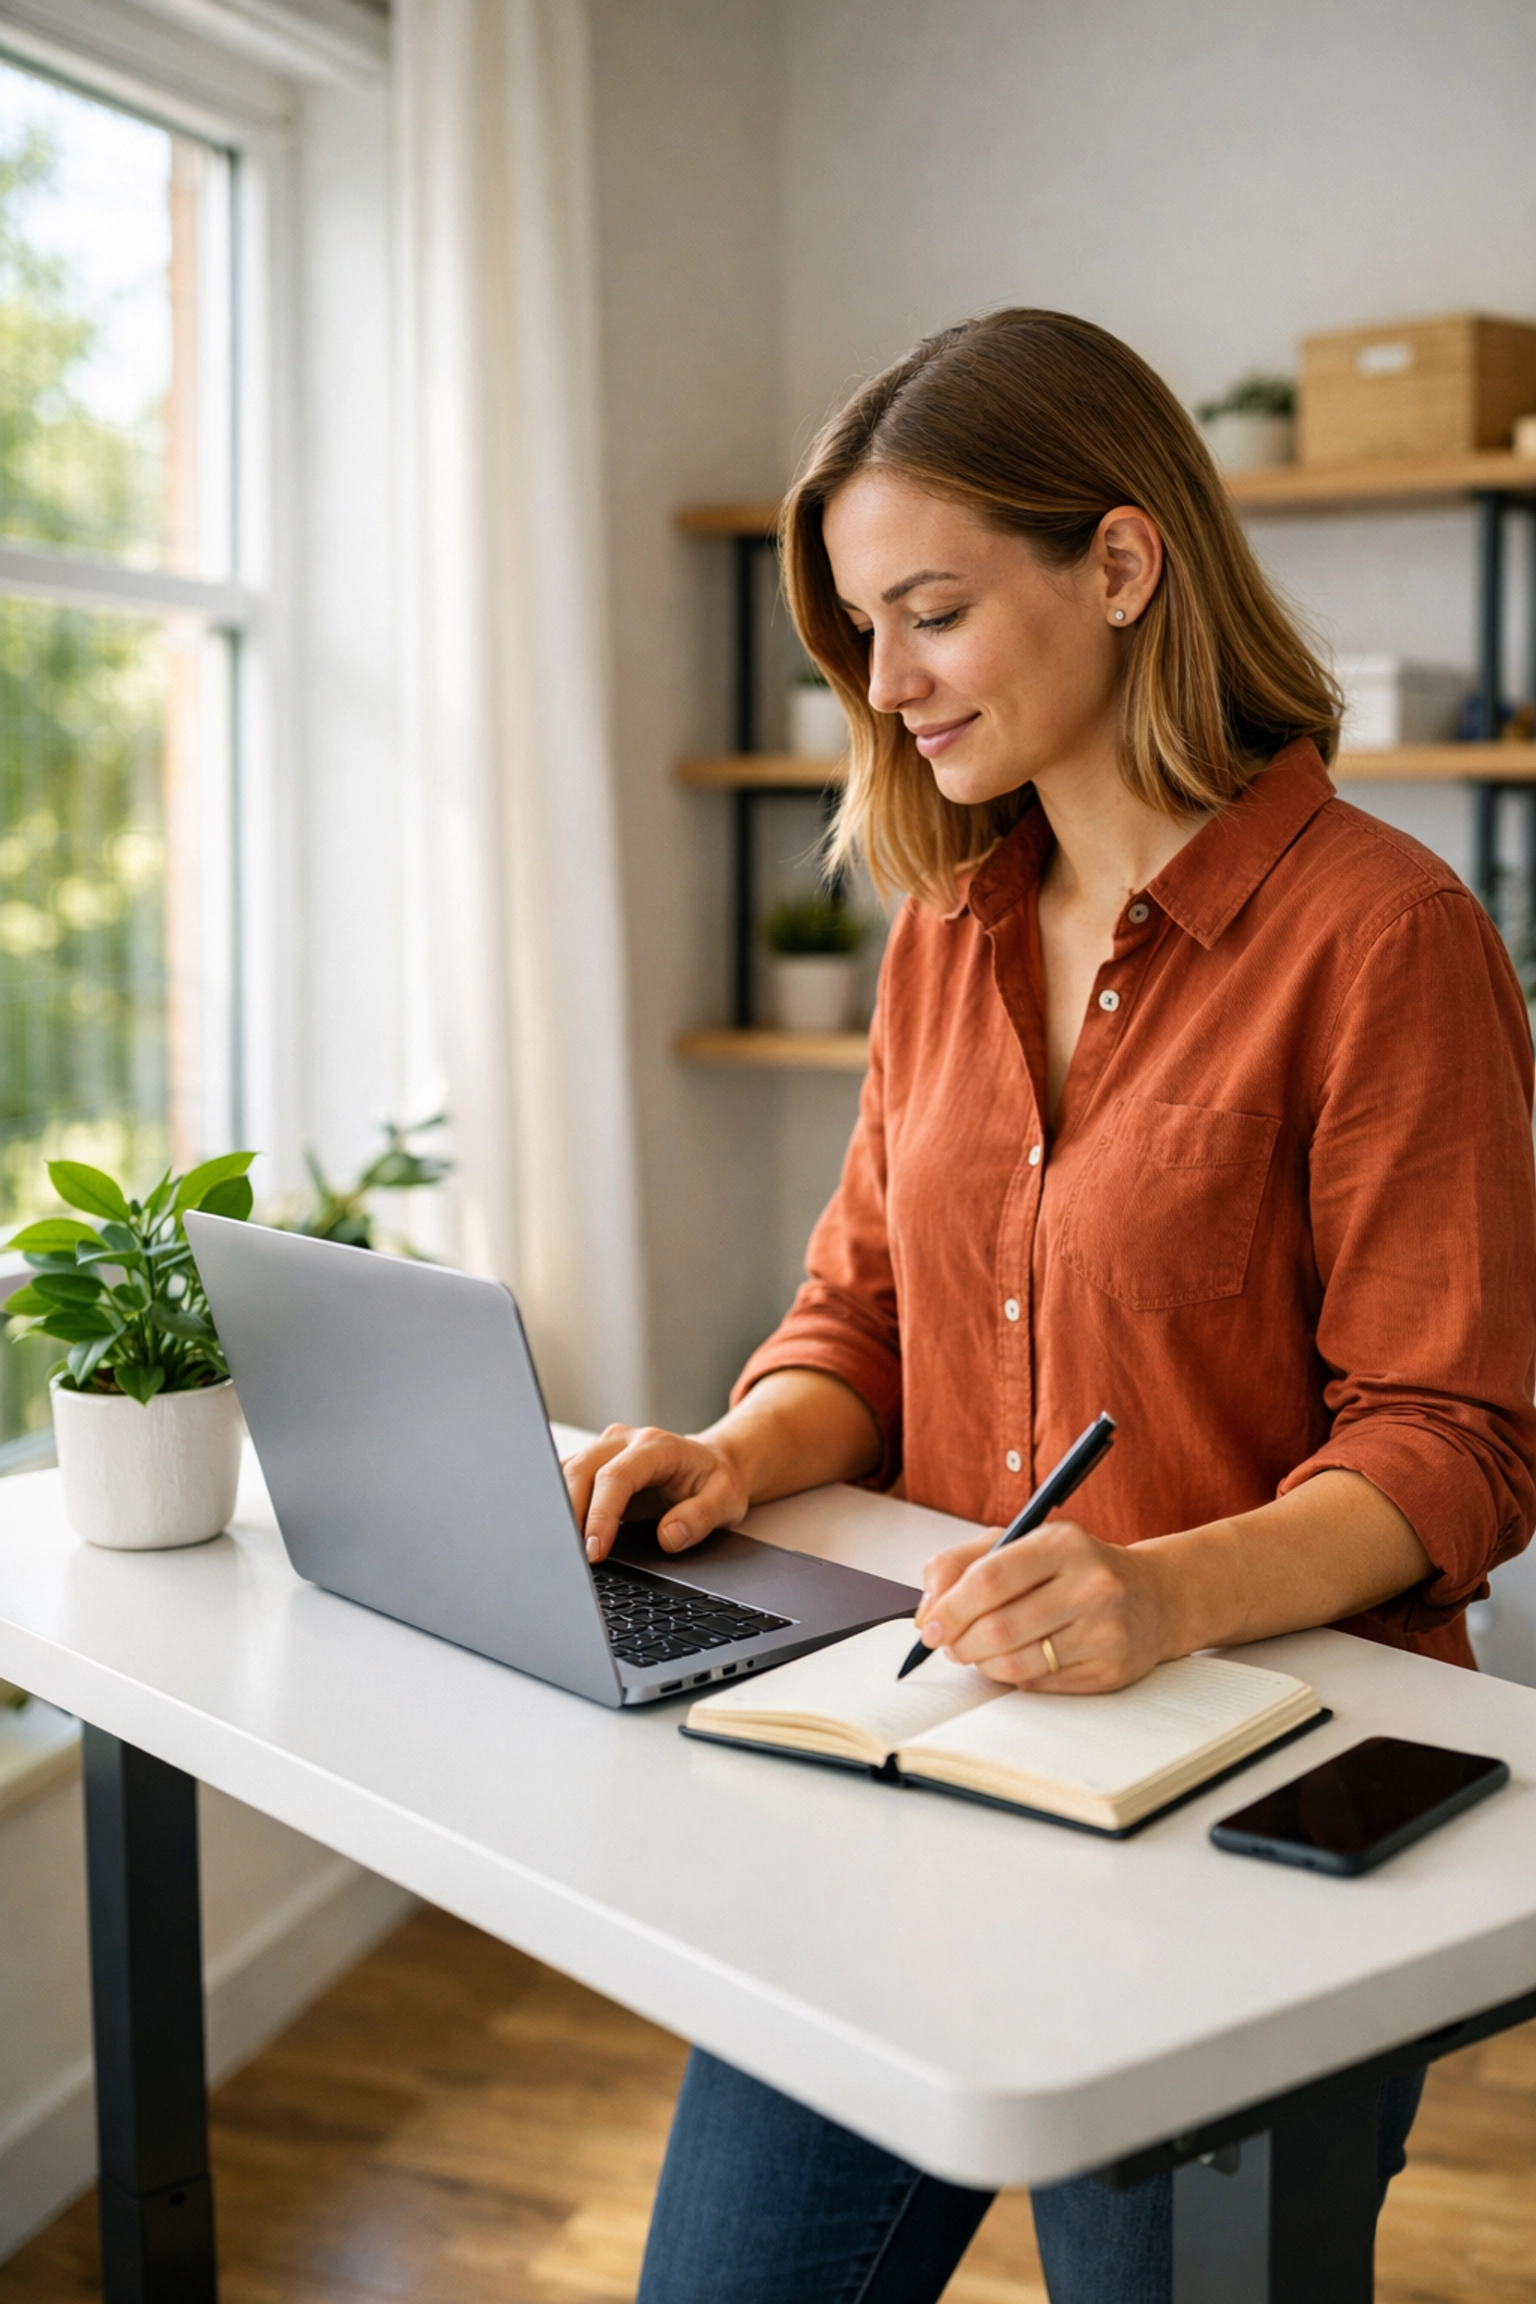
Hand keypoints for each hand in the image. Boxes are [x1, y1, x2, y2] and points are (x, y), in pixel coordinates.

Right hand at [562, 1424, 750, 1562]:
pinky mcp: (592, 1463)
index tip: (595, 1551)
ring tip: (561, 1551)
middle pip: (580, 1471)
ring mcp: (603, 1448)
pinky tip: (560, 1535)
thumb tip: (669, 1537)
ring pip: (565, 1474)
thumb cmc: (715, 1482)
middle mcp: (623, 1440)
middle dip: (570, 1516)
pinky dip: (558, 1507)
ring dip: (559, 1512)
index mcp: (655, 1446)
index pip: (616, 1477)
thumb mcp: (726, 1500)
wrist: (710, 1464)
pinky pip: (564, 1480)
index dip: (601, 1515)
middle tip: (572, 1559)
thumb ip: (700, 1517)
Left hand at [913, 1520, 1174, 1692]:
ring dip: (982, 1664)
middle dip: (960, 1642)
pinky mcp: (1110, 1671)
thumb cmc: (1076, 1568)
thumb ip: (962, 1564)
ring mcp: (1105, 1631)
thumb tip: (928, 1610)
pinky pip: (1039, 1686)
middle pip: (1000, 1627)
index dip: (951, 1607)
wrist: (1153, 1597)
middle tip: (948, 1644)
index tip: (931, 1625)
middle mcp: (1091, 1585)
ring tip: (977, 1653)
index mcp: (1063, 1543)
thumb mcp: (1022, 1543)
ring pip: (1016, 1664)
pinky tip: (1017, 1660)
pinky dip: (1014, 1677)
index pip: (990, 1578)